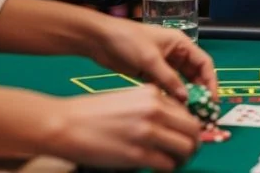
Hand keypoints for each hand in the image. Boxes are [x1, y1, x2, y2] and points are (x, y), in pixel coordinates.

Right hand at [49, 86, 199, 170]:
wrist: (65, 124)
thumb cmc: (92, 113)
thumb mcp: (128, 100)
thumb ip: (152, 108)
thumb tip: (171, 125)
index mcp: (153, 94)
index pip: (187, 112)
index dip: (189, 128)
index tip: (184, 137)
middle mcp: (155, 109)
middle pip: (193, 129)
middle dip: (194, 143)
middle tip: (186, 153)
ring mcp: (148, 132)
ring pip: (186, 148)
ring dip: (184, 158)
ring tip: (174, 163)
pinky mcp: (138, 154)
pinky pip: (168, 164)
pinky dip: (168, 168)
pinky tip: (159, 169)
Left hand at [89, 16, 217, 101]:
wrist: (100, 40)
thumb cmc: (128, 41)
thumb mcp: (150, 59)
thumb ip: (168, 78)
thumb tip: (185, 98)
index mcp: (181, 44)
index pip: (204, 63)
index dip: (210, 81)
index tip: (211, 100)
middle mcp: (175, 54)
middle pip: (194, 75)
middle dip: (199, 92)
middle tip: (202, 112)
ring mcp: (163, 64)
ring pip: (181, 82)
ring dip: (185, 97)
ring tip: (188, 114)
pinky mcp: (151, 73)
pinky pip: (166, 87)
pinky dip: (171, 97)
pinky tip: (172, 110)